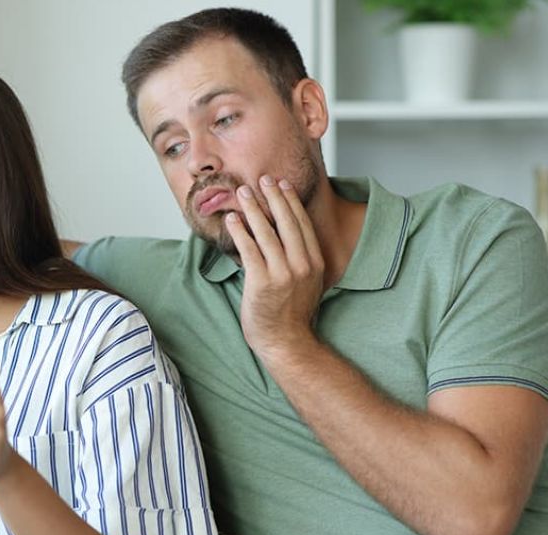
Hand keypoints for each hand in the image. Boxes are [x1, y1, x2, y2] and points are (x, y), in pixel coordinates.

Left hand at [225, 175, 324, 357]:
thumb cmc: (291, 314)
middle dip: (273, 197)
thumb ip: (298, 260)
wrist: (286, 342)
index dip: (291, 203)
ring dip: (253, 208)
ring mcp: (283, 273)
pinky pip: (249, 249)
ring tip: (242, 192)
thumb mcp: (305, 283)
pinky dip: (240, 231)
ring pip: (266, 232)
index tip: (282, 186)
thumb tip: (284, 236)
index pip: (302, 225)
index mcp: (314, 263)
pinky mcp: (262, 281)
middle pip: (287, 222)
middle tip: (263, 178)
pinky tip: (232, 219)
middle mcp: (301, 265)